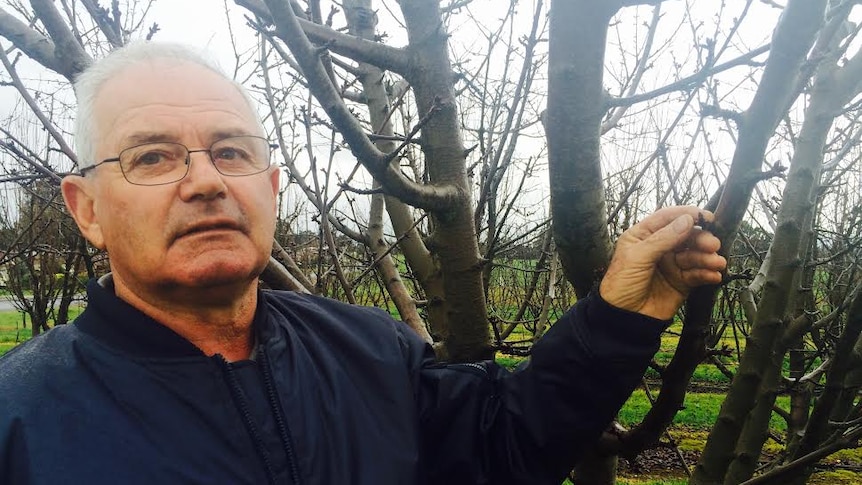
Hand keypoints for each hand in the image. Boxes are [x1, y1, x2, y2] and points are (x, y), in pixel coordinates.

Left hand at [599, 206, 726, 319]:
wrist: (623, 318)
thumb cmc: (621, 284)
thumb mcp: (637, 258)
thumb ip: (662, 239)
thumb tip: (687, 220)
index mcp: (643, 235)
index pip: (667, 218)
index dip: (686, 214)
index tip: (706, 216)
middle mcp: (659, 247)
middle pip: (686, 236)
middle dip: (701, 239)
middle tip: (713, 245)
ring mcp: (671, 264)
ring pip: (694, 255)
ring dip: (707, 258)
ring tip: (717, 263)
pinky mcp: (681, 282)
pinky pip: (697, 274)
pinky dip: (707, 273)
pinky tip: (714, 275)